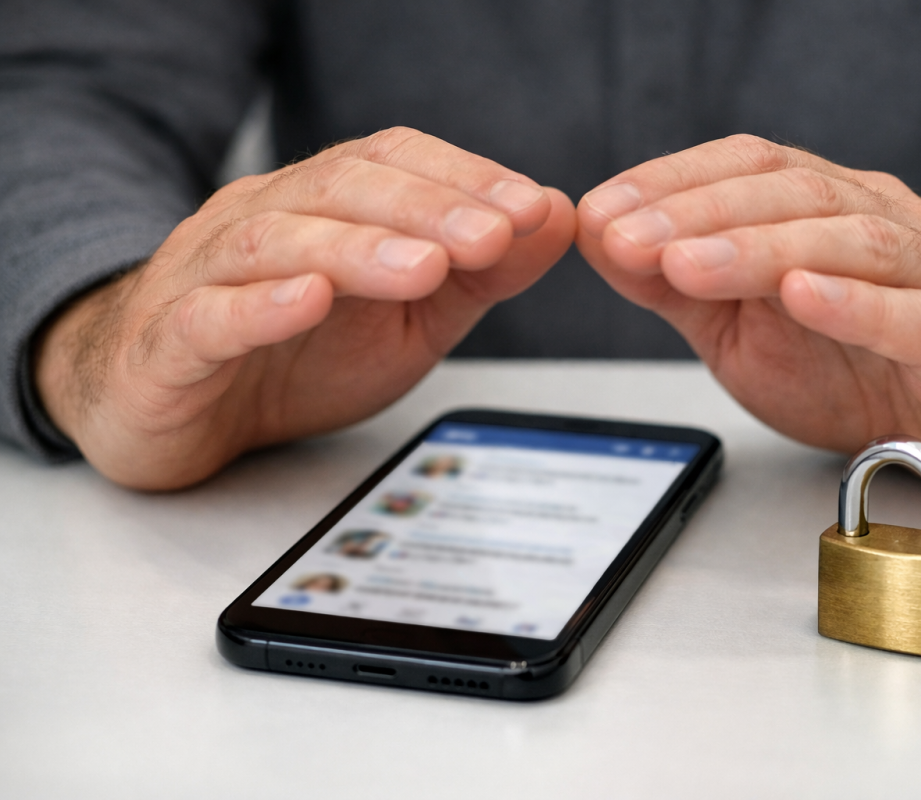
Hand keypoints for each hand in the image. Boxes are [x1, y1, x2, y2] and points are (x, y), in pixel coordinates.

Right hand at [35, 128, 574, 488]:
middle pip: (338, 188)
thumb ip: (477, 272)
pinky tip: (307, 300)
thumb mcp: (409, 318)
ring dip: (357, 249)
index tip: (529, 207)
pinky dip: (258, 306)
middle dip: (425, 209)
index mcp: (321, 207)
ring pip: (276, 241)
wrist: (171, 411)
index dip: (462, 176)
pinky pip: (206, 316)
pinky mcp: (165, 345)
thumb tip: (553, 218)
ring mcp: (204, 277)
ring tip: (424, 268)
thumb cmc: (292, 358)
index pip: (391, 161)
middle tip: (492, 236)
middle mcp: (260, 220)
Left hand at [577, 135, 920, 500]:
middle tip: (627, 239)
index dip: (673, 181)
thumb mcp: (754, 332)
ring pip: (854, 242)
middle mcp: (888, 227)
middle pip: (797, 194)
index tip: (601, 211)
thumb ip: (686, 286)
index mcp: (831, 214)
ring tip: (687, 264)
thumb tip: (604, 238)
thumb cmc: (873, 373)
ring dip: (761, 249)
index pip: (752, 167)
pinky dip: (860, 305)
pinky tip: (806, 297)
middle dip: (701, 213)